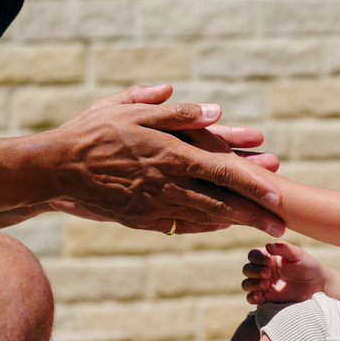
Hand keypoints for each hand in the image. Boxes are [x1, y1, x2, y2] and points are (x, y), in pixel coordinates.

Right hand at [44, 85, 284, 234]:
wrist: (56, 168)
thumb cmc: (95, 132)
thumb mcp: (132, 110)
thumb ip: (178, 112)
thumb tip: (216, 111)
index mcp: (171, 155)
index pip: (223, 171)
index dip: (253, 183)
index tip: (278, 193)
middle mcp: (169, 184)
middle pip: (222, 202)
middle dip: (255, 215)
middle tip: (283, 226)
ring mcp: (155, 206)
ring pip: (206, 217)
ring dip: (237, 223)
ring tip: (263, 229)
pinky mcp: (142, 220)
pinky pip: (181, 226)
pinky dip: (206, 226)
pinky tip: (223, 226)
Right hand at [242, 242, 323, 303]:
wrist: (316, 285)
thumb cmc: (307, 266)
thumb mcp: (297, 254)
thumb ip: (284, 248)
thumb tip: (268, 246)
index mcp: (268, 257)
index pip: (253, 255)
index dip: (257, 258)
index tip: (268, 262)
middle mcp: (263, 270)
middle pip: (247, 269)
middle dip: (255, 271)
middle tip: (268, 274)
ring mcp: (264, 285)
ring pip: (247, 284)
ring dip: (252, 283)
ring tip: (266, 284)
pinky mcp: (267, 298)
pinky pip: (251, 298)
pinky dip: (252, 297)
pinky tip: (259, 295)